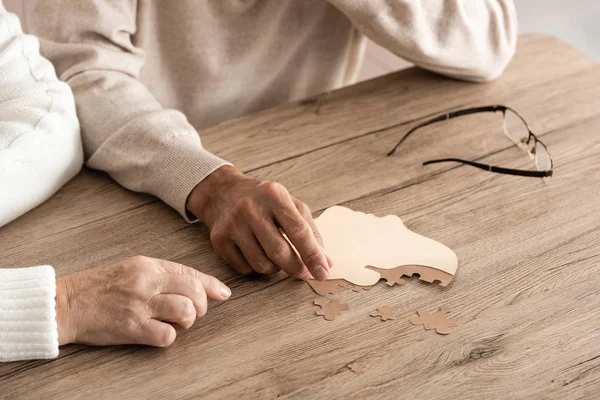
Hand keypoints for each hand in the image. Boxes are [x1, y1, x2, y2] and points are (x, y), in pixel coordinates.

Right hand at [55, 256, 230, 346]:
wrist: (66, 303)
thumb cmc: (100, 287)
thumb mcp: (133, 268)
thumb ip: (163, 274)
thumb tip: (198, 284)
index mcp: (148, 265)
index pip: (190, 273)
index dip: (211, 285)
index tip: (224, 294)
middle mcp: (147, 282)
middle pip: (194, 292)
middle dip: (201, 305)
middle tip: (191, 313)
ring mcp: (140, 305)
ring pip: (186, 312)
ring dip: (187, 321)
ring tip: (176, 323)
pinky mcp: (131, 328)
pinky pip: (166, 336)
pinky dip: (168, 337)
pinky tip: (158, 333)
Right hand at [186, 166, 332, 279]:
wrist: (223, 193)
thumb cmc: (264, 201)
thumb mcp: (290, 205)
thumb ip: (311, 231)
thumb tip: (326, 262)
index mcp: (274, 196)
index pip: (298, 230)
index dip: (313, 255)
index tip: (323, 272)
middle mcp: (251, 209)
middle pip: (279, 252)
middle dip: (296, 268)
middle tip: (304, 273)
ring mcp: (233, 225)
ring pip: (262, 265)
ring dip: (275, 268)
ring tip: (276, 256)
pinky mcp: (219, 240)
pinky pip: (245, 268)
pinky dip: (256, 268)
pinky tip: (257, 254)